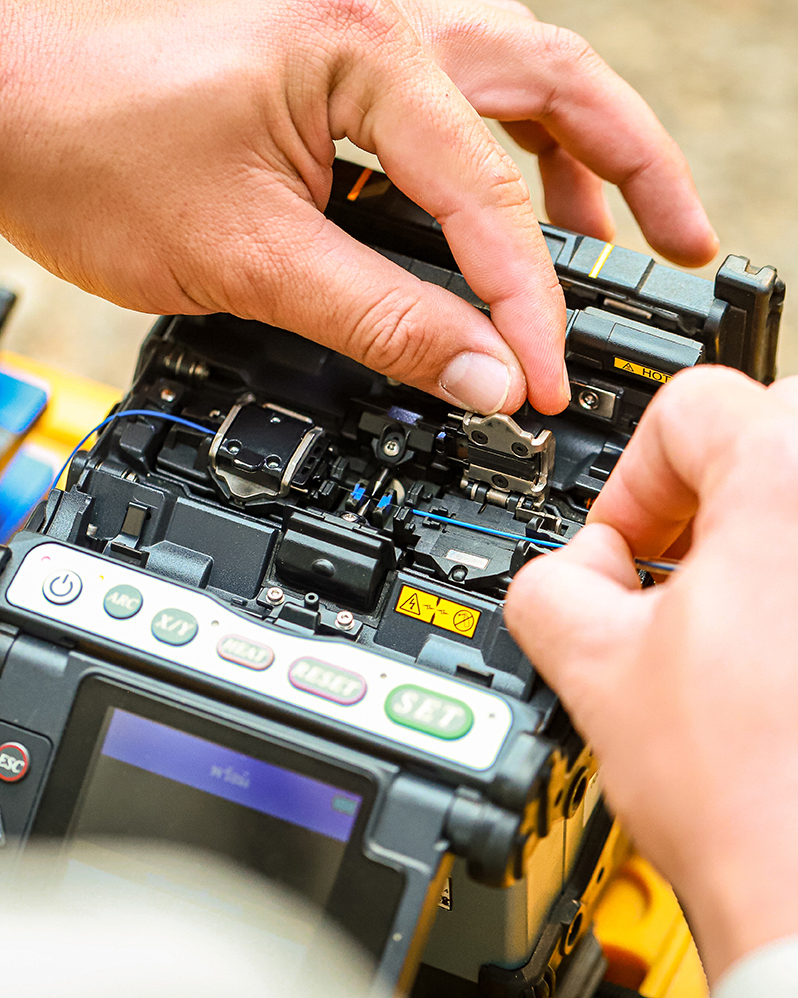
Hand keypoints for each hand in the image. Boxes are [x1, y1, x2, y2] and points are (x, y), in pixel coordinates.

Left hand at [0, 0, 715, 414]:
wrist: (1, 97)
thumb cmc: (88, 143)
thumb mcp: (251, 256)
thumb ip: (379, 320)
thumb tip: (479, 375)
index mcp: (367, 54)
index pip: (491, 202)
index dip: (528, 309)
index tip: (543, 384)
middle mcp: (382, 24)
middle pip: (556, 82)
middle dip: (632, 168)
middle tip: (684, 241)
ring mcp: (361, 38)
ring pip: (513, 83)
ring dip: (576, 157)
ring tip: (611, 235)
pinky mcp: (336, 70)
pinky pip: (452, 103)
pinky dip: (500, 156)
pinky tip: (504, 205)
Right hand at [505, 366, 797, 982]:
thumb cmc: (754, 801)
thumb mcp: (594, 670)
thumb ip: (548, 585)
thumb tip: (562, 574)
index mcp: (789, 481)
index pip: (691, 407)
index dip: (633, 480)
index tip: (627, 549)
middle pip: (762, 437)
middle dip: (701, 504)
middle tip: (672, 578)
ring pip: (797, 501)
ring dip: (748, 545)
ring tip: (718, 631)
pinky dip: (788, 584)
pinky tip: (770, 659)